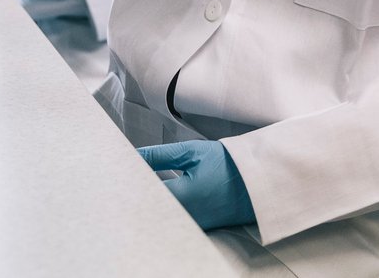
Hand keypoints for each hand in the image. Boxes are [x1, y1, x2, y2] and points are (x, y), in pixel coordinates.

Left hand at [139, 140, 254, 230]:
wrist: (259, 182)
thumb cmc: (228, 164)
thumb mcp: (193, 152)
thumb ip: (159, 155)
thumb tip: (134, 155)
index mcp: (182, 196)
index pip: (143, 191)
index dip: (128, 179)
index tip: (119, 169)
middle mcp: (183, 216)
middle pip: (147, 207)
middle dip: (135, 192)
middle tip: (128, 175)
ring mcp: (190, 224)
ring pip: (158, 214)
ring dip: (149, 199)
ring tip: (144, 181)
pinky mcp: (196, 226)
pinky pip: (171, 217)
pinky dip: (162, 205)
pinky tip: (161, 191)